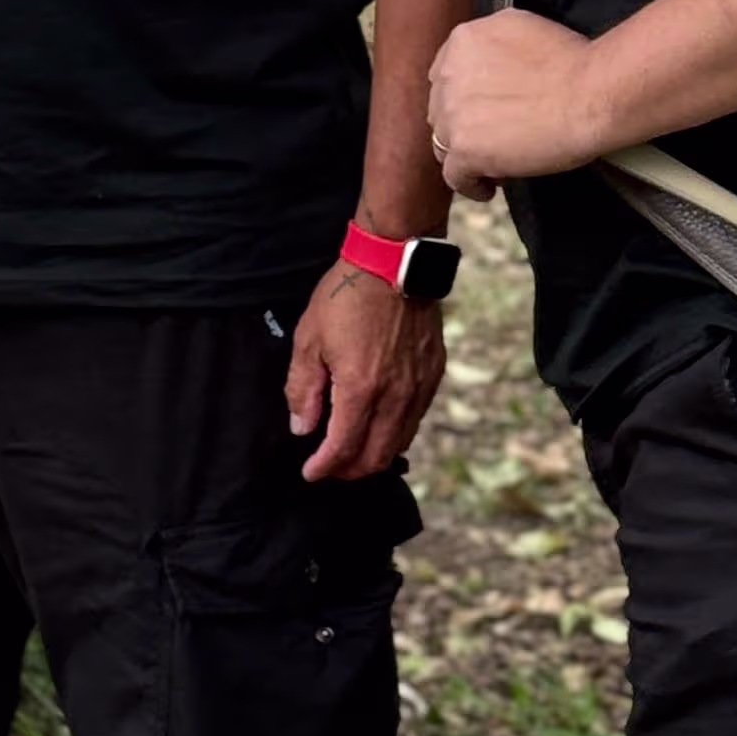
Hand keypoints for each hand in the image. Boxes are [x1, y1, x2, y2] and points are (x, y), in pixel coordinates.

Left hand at [285, 261, 443, 483]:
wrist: (394, 262)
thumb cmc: (346, 296)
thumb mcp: (309, 339)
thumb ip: (303, 389)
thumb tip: (302, 427)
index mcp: (360, 389)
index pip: (343, 448)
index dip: (324, 467)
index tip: (310, 473)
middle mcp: (395, 396)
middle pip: (376, 456)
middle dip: (349, 471)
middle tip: (330, 468)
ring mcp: (419, 386)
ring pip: (400, 442)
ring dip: (375, 456)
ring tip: (353, 452)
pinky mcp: (433, 374)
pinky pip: (416, 418)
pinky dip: (396, 433)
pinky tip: (380, 426)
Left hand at [426, 7, 607, 191]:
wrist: (589, 93)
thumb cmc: (571, 61)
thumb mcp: (521, 28)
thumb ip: (493, 41)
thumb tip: (494, 60)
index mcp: (463, 41)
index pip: (446, 75)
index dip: (464, 97)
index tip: (484, 109)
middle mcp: (449, 75)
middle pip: (442, 109)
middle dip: (465, 124)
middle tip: (494, 137)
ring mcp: (453, 114)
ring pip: (444, 143)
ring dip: (466, 154)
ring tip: (494, 164)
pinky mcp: (465, 149)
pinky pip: (454, 176)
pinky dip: (471, 184)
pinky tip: (488, 188)